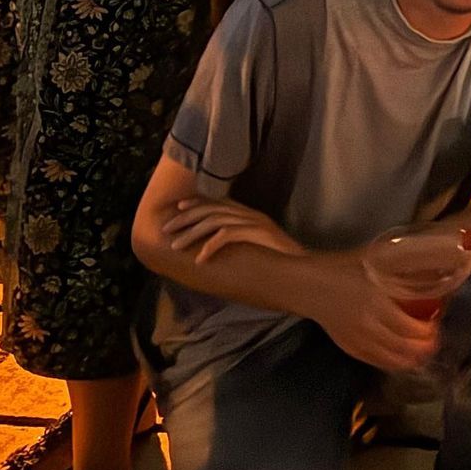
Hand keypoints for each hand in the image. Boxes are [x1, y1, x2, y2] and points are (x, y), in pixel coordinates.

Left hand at [160, 197, 305, 265]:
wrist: (303, 267)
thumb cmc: (279, 261)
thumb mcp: (256, 246)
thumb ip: (240, 242)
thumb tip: (216, 247)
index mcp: (250, 214)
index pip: (219, 203)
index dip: (197, 203)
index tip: (178, 208)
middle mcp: (250, 214)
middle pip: (212, 209)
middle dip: (186, 218)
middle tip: (167, 229)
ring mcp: (254, 222)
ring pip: (215, 221)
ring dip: (192, 233)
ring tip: (175, 246)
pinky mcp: (257, 233)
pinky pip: (227, 235)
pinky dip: (210, 246)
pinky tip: (199, 259)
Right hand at [311, 255, 442, 373]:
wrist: (311, 286)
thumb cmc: (343, 269)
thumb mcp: (374, 263)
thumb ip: (398, 270)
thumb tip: (428, 270)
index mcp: (376, 303)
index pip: (409, 328)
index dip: (426, 333)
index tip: (436, 327)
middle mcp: (367, 325)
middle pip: (402, 347)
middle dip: (423, 349)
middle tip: (434, 343)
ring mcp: (357, 340)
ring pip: (389, 360)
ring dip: (409, 360)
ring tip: (422, 355)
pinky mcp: (348, 348)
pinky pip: (373, 361)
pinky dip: (390, 363)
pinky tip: (399, 359)